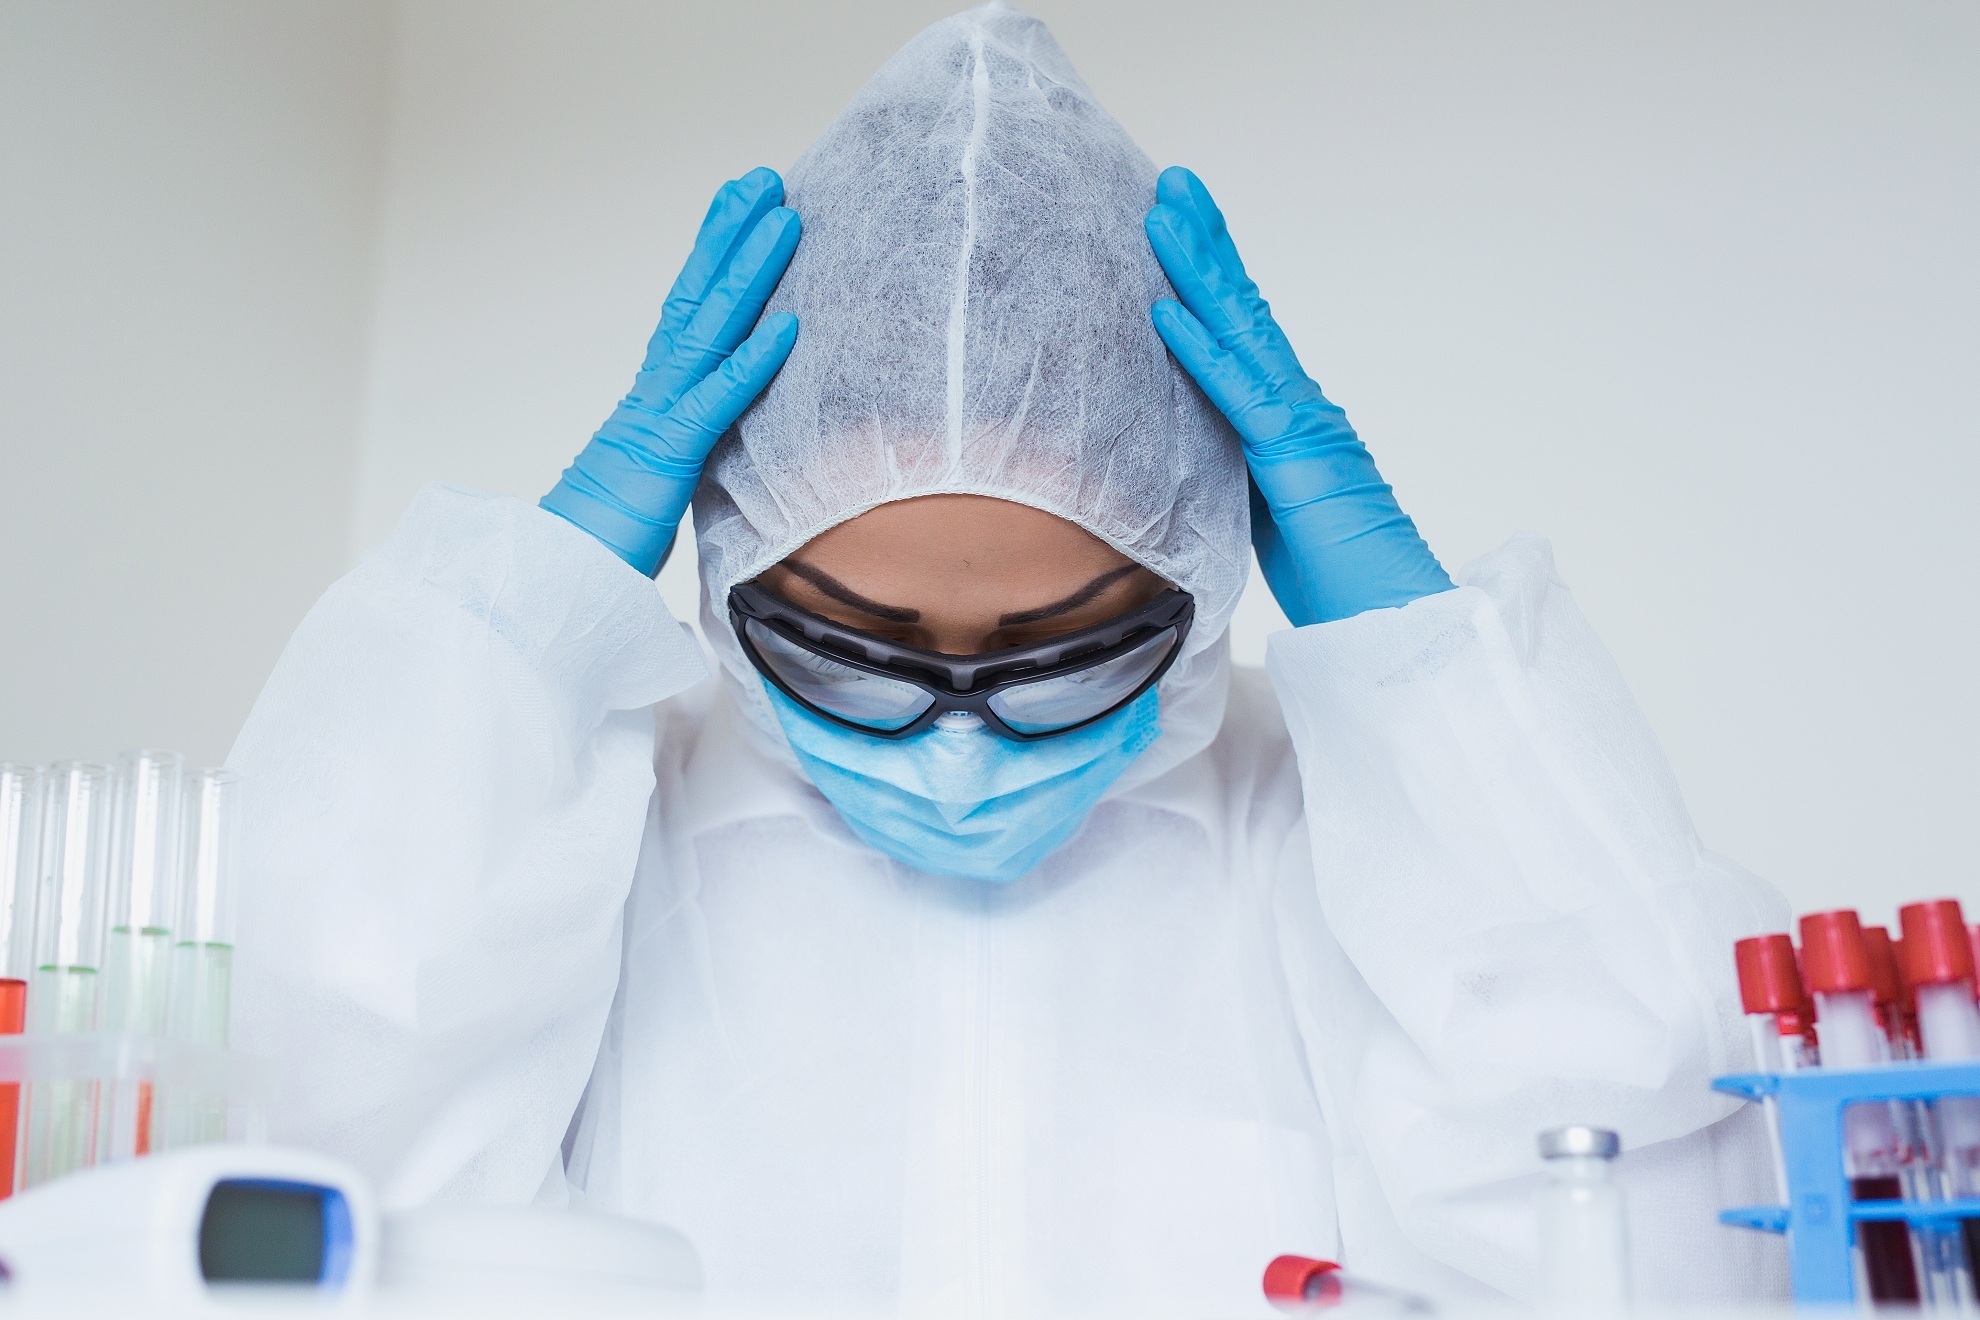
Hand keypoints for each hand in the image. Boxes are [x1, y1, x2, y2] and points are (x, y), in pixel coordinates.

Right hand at [541, 168, 801, 575]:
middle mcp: (654, 392)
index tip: (740, 211)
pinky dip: (753, 361)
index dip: (716, 260)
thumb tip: (701, 449)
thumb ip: (679, 457)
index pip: (689, 316)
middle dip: (732, 235)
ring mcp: (659, 416)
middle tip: (765, 180)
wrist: (558, 579)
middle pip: (698, 297)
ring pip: (710, 327)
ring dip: (750, 270)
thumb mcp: (654, 488)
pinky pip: (718, 401)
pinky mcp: (669, 454)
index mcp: (654, 399)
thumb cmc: (604, 542)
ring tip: (784, 218)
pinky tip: (789, 327)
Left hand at [1145, 167, 1450, 626]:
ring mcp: (1301, 425)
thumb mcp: (1268, 515)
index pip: (1243, 335)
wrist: (1393, 623)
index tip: (1179, 228)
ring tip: (1163, 214)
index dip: (1212, 277)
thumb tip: (1201, 455)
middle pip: (1244, 311)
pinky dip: (1200, 351)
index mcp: (1292, 418)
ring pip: (1242, 332)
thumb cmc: (1338, 581)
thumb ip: (1241, 472)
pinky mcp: (1295, 458)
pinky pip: (1239, 395)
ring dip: (1198, 270)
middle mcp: (1301, 406)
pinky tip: (1165, 312)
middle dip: (1207, 244)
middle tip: (1172, 184)